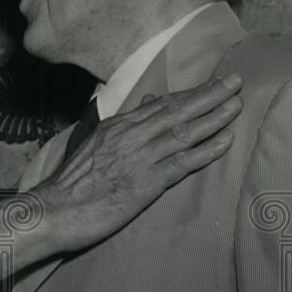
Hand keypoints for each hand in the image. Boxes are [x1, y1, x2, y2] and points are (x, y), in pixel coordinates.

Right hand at [0, 74, 243, 277]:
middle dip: (209, 95)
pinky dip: (206, 150)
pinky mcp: (146, 182)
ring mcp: (139, 158)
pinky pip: (182, 162)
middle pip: (176, 111)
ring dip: (214, 117)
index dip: (189, 94)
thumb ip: (119, 128)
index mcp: (116, 126)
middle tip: (236, 82)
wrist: (54, 210)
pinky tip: (225, 140)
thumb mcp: (92, 146)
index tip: (212, 85)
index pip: (160, 105)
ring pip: (183, 131)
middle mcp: (130, 136)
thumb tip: (144, 106)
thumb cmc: (71, 183)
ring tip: (237, 104)